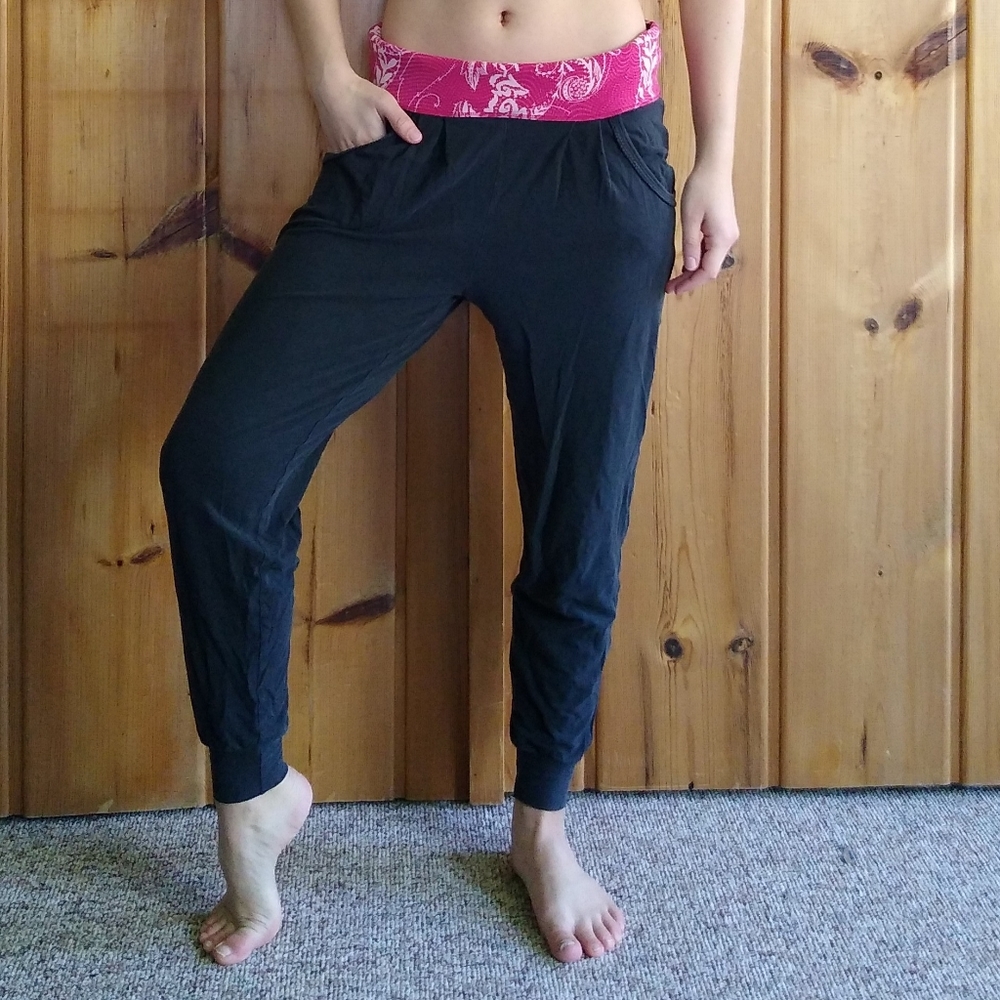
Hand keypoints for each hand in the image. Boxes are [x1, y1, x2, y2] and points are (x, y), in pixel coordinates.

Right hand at [312, 67, 421, 153]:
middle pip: (375, 162)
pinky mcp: (335, 148)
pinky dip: (356, 157)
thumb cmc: (360, 93)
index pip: (388, 158)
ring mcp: (344, 151)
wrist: (330, 85)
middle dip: (383, 160)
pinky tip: (361, 149)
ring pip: (361, 162)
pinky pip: (349, 159)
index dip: (395, 157)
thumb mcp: (385, 102)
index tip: (403, 157)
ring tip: (377, 154)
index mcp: (372, 143)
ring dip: (369, 160)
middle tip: (391, 155)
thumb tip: (418, 140)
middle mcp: (358, 152)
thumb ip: (401, 121)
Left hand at [665, 160, 738, 295]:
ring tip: (675, 278)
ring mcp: (728, 234)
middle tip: (670, 287)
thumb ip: (691, 245)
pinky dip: (698, 259)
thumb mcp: (690, 219)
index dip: (691, 283)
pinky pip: (711, 250)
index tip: (674, 290)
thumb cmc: (701, 188)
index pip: (708, 271)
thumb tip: (691, 268)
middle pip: (710, 269)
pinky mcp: (724, 229)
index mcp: (722, 239)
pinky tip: (686, 263)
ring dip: (694, 271)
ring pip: (710, 261)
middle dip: (691, 280)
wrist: (714, 167)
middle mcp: (729, 239)